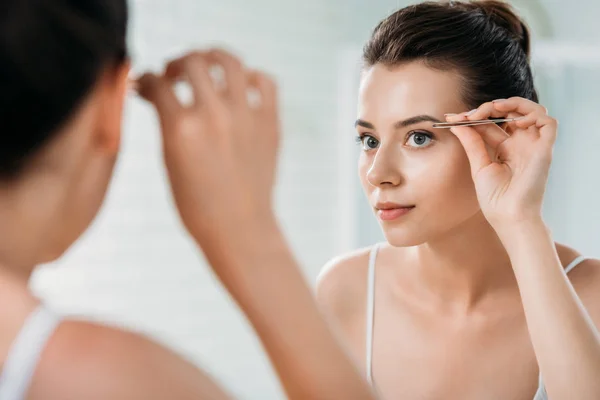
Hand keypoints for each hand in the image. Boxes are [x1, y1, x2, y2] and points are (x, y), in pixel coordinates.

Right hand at [137, 49, 279, 244]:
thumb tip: (155, 94)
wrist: (239, 229)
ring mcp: (246, 116)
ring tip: (205, 66)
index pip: (157, 83)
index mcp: (181, 128)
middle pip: (191, 61)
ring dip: (211, 57)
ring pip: (229, 61)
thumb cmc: (198, 205)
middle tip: (174, 74)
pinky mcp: (270, 123)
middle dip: (176, 63)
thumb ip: (165, 122)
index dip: (146, 79)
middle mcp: (214, 115)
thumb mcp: (170, 162)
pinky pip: (265, 81)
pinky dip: (251, 76)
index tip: (148, 84)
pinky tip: (240, 85)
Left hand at [446, 97, 557, 228]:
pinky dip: (533, 114)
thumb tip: (456, 123)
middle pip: (511, 112)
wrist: (508, 216)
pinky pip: (548, 122)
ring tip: (493, 109)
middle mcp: (520, 144)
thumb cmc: (495, 199)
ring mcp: (533, 145)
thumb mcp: (479, 166)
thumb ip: (471, 143)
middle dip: (490, 107)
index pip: (491, 123)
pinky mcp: (545, 149)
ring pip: (532, 110)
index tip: (452, 117)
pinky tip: (515, 123)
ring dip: (513, 104)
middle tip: (471, 115)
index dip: (474, 116)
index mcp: (505, 149)